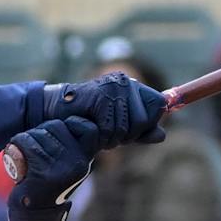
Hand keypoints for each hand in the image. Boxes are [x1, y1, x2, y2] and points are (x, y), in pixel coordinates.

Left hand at [4, 117, 100, 220]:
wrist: (35, 216)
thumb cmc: (48, 185)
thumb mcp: (67, 165)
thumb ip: (72, 146)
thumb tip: (69, 111)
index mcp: (86, 159)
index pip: (88, 128)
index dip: (70, 124)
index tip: (57, 135)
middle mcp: (78, 163)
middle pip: (56, 125)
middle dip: (41, 131)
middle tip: (35, 147)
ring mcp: (61, 168)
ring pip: (39, 133)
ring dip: (26, 138)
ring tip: (25, 153)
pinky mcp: (43, 173)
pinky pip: (27, 144)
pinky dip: (17, 144)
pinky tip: (15, 152)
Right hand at [36, 73, 167, 148]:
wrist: (58, 112)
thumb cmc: (89, 120)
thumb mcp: (119, 128)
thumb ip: (141, 132)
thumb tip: (162, 136)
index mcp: (134, 87)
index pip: (159, 104)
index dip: (148, 123)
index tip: (131, 129)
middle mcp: (126, 83)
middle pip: (144, 120)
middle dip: (127, 135)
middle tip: (109, 132)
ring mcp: (113, 88)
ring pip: (127, 127)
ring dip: (111, 138)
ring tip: (97, 130)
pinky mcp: (101, 97)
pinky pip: (109, 129)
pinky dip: (100, 136)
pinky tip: (90, 128)